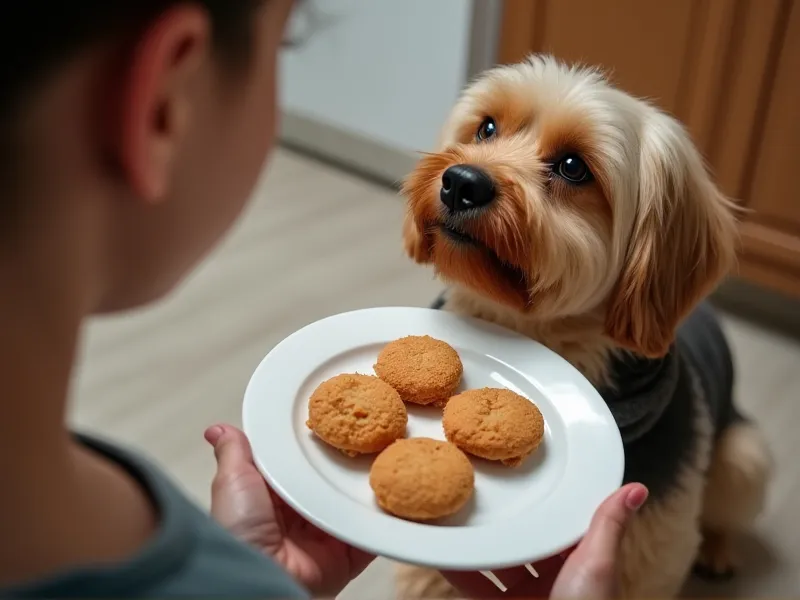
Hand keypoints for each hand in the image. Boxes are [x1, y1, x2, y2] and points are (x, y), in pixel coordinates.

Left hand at [204, 424, 373, 595]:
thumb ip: (234, 453)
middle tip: (370, 429)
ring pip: (353, 501)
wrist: (264, 578)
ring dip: (368, 484)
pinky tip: (395, 491)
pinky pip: (372, 530)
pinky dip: (383, 515)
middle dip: (348, 458)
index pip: (299, 463)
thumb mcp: (232, 482)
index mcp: (274, 496)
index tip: (335, 415)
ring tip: (388, 453)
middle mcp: (301, 514)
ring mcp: (327, 533)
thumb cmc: (241, 531)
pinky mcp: (349, 552)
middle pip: (330, 479)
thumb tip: (217, 428)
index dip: (316, 443)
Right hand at [442, 483, 647, 598]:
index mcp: (581, 563)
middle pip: (524, 539)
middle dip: (505, 518)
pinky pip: (476, 585)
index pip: (559, 522)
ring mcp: (524, 595)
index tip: (523, 470)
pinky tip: (445, 551)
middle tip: (482, 488)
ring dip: (479, 541)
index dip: (544, 499)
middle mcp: (552, 577)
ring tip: (457, 512)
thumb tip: (638, 489)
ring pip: (497, 561)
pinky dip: (460, 569)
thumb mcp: (598, 565)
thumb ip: (608, 526)